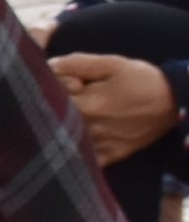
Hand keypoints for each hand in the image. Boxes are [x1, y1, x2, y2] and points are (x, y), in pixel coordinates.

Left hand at [52, 51, 183, 167]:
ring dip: (65, 125)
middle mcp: (87, 129)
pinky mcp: (107, 157)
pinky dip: (75, 147)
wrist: (175, 103)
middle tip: (79, 98)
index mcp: (85, 105)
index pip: (45, 97)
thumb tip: (45, 67)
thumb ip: (74, 64)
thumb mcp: (111, 63)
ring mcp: (96, 146)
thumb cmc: (142, 80)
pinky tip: (83, 135)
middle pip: (52, 118)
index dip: (52, 87)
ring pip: (63, 137)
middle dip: (56, 105)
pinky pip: (81, 158)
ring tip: (88, 113)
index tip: (70, 83)